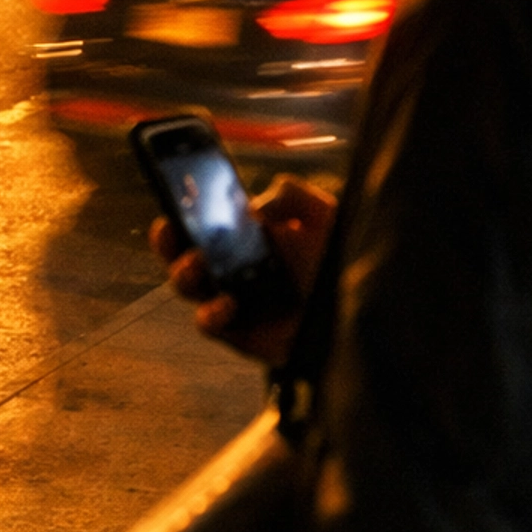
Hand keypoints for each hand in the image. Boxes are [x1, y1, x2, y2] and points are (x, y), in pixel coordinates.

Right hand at [150, 175, 336, 367]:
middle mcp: (234, 268)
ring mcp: (232, 302)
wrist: (364, 311)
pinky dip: (210, 312)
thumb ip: (293, 196)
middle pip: (182, 253)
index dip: (182, 210)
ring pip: (187, 288)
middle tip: (170, 228)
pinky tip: (229, 302)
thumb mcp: (325, 216)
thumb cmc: (342, 264)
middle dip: (168, 241)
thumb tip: (256, 207)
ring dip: (182, 273)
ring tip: (197, 263)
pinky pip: (209, 324)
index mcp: (249, 236)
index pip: (203, 221)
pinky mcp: (240, 335)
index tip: (173, 196)